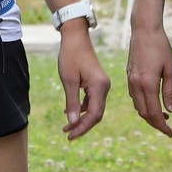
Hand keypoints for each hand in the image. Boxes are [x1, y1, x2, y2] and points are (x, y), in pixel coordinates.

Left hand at [57, 24, 109, 139]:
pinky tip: (70, 112)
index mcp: (99, 86)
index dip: (82, 127)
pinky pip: (92, 101)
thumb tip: (73, 122)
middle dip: (83, 126)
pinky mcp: (97, 82)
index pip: (94, 114)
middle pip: (96, 114)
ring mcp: (102, 85)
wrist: (76, 37)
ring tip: (67, 127)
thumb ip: (72, 102)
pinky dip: (82, 109)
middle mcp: (104, 87)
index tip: (70, 135)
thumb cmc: (71, 56)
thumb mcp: (68, 80)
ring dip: (82, 118)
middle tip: (68, 134)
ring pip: (94, 108)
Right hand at [126, 24, 171, 136]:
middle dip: (155, 123)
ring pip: (137, 106)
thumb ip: (170, 91)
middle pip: (144, 113)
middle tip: (167, 128)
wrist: (144, 30)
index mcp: (148, 84)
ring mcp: (130, 81)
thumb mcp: (171, 69)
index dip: (162, 126)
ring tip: (163, 116)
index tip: (170, 133)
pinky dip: (142, 105)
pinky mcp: (128, 76)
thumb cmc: (161, 47)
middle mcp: (136, 85)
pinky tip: (152, 102)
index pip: (154, 113)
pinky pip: (134, 97)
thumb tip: (171, 111)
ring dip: (149, 114)